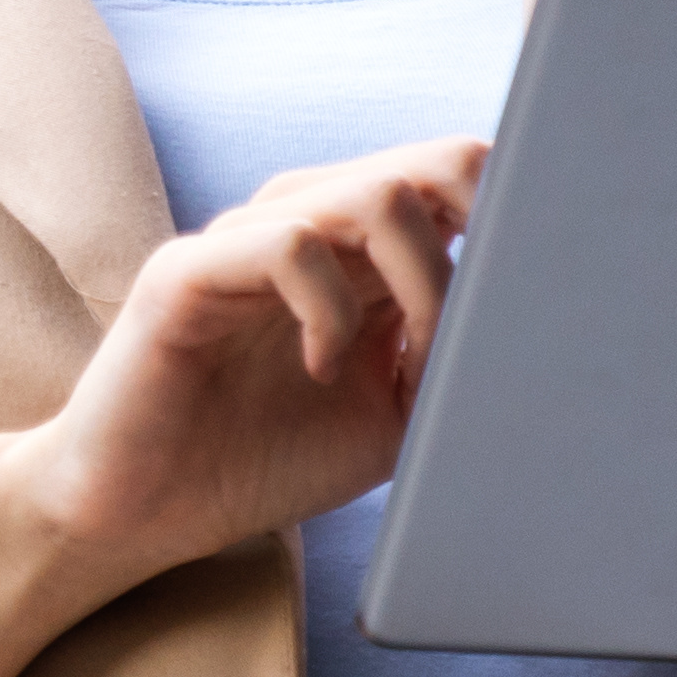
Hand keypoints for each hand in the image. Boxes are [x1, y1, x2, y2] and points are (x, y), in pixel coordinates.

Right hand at [0, 137, 489, 602]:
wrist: (141, 511)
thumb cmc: (259, 460)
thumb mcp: (391, 419)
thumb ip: (450, 363)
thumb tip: (526, 320)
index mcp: (361, 252)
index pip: (461, 182)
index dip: (517, 221)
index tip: (535, 297)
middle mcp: (308, 225)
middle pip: (438, 164)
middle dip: (485, 240)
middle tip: (474, 326)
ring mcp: (248, 239)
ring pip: (376, 195)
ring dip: (420, 283)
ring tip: (403, 360)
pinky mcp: (190, 269)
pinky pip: (293, 245)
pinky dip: (330, 311)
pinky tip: (319, 368)